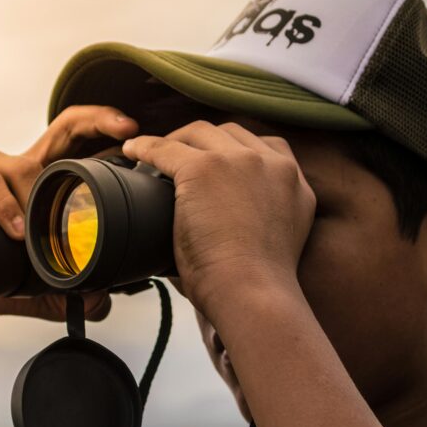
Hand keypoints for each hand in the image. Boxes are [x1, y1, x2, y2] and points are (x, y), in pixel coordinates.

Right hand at [0, 105, 139, 321]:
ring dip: (34, 195)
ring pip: (20, 164)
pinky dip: (1, 204)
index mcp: (44, 182)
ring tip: (37, 230)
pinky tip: (13, 229)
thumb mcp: (39, 285)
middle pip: (63, 127)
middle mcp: (20, 166)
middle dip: (97, 121)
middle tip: (126, 131)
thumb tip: (104, 301)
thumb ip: (73, 290)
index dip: (107, 128)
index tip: (135, 131)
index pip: (80, 141)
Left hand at [120, 120, 315, 315]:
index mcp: (294, 182)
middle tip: (178, 156)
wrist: (252, 293)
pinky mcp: (204, 168)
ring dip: (176, 141)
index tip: (215, 161)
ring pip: (199, 133)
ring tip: (153, 155)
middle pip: (231, 133)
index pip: (264, 146)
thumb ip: (259, 215)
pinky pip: (166, 148)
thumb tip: (222, 223)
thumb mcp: (274, 238)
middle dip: (203, 141)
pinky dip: (145, 148)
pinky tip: (132, 153)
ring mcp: (239, 161)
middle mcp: (273, 163)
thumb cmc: (254, 285)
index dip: (234, 149)